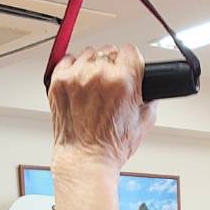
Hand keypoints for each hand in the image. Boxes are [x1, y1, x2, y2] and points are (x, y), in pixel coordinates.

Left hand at [48, 45, 155, 170]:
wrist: (85, 159)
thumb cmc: (110, 146)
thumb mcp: (145, 122)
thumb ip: (150, 98)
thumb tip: (150, 89)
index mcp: (122, 81)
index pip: (130, 51)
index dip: (131, 61)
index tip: (129, 67)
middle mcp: (98, 76)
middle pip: (109, 50)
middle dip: (113, 64)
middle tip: (111, 83)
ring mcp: (76, 78)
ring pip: (89, 53)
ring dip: (93, 65)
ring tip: (94, 85)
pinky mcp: (59, 82)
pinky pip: (68, 60)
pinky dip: (73, 68)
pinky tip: (79, 83)